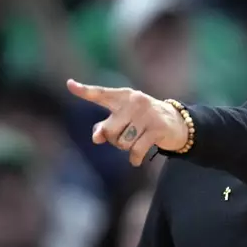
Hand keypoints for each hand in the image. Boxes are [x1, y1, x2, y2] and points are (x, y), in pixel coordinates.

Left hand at [66, 79, 187, 165]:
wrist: (176, 122)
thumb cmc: (143, 119)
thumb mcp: (125, 118)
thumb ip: (106, 126)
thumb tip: (96, 138)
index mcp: (123, 96)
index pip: (101, 94)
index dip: (85, 91)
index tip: (70, 85)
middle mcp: (135, 101)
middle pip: (109, 131)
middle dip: (113, 140)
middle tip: (125, 137)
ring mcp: (147, 114)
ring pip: (123, 142)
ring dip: (126, 148)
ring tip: (136, 142)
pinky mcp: (157, 128)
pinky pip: (136, 150)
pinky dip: (134, 159)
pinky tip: (135, 161)